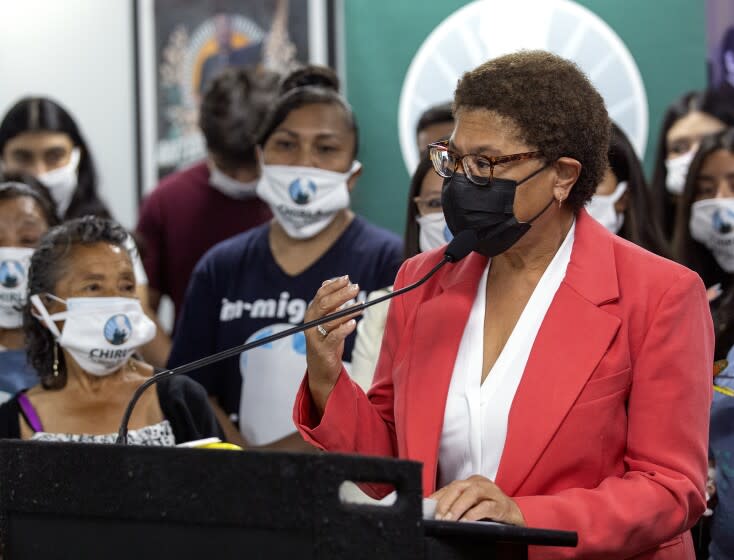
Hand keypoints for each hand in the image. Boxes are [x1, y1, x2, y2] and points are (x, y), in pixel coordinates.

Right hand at [304, 275, 362, 413]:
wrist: (321, 370)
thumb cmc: (327, 343)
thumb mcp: (327, 321)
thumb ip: (328, 304)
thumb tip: (328, 281)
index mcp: (312, 314)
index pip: (320, 294)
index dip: (333, 285)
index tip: (347, 278)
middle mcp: (311, 324)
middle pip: (324, 304)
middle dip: (341, 294)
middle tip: (356, 288)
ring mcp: (315, 337)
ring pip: (330, 320)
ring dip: (347, 311)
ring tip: (361, 305)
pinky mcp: (323, 350)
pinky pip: (333, 337)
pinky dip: (343, 329)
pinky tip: (353, 323)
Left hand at [431, 475, 525, 525]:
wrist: (515, 514)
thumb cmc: (490, 508)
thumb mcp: (472, 503)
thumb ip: (457, 503)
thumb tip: (437, 512)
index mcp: (471, 481)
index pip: (450, 486)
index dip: (438, 497)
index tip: (428, 507)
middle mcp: (480, 483)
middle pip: (459, 487)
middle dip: (445, 502)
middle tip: (438, 516)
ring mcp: (492, 492)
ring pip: (472, 494)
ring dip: (458, 507)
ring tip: (449, 520)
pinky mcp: (501, 504)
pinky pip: (486, 507)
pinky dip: (474, 514)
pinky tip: (465, 522)